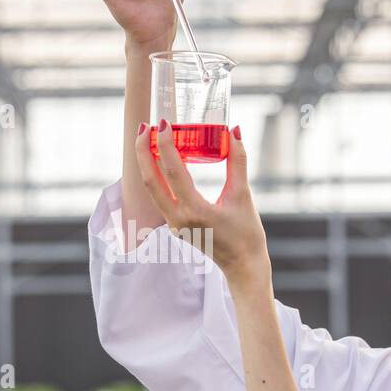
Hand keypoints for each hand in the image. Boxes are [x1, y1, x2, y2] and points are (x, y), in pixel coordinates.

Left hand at [133, 120, 269, 285]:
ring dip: (147, 163)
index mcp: (195, 211)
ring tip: (147, 138)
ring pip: (151, 189)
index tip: (164, 124)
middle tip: (145, 126)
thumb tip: (235, 131)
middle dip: (143, 150)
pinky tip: (161, 160)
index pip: (173, 172)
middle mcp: (178, 219)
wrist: (243, 266)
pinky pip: (159, 196)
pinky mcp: (175, 226)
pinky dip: (156, 176)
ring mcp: (173, 224)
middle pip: (150, 180)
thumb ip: (238, 162)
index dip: (165, 145)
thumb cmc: (246, 234)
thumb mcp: (243, 195)